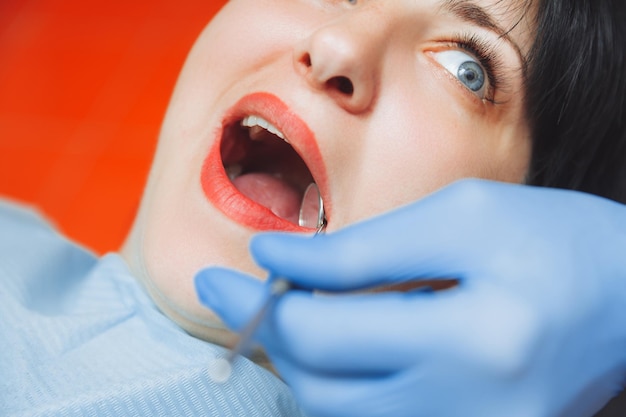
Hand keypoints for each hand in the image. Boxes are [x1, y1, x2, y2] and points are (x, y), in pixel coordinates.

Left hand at [195, 179, 625, 416]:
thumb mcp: (459, 219)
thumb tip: (277, 262)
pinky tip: (338, 350)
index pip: (324, 331)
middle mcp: (472, 410)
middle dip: (269, 335)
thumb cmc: (554, 240)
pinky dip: (338, 391)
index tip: (217, 275)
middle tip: (246, 293)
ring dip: (299, 366)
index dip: (259, 300)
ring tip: (293, 315)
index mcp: (475, 340)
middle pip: (320, 386)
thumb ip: (362, 249)